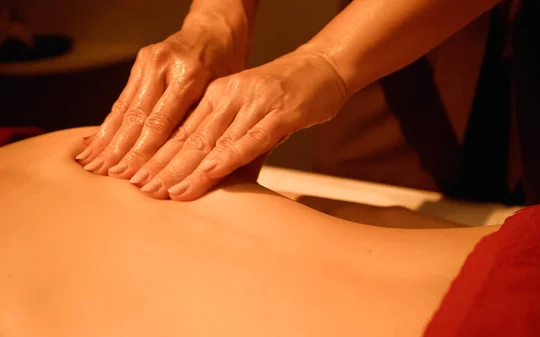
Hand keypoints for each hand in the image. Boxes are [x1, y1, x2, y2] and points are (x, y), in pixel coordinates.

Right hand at [75, 17, 246, 176]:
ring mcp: (148, 63)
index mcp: (190, 75)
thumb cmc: (227, 68)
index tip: (133, 178)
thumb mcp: (224, 96)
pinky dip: (108, 124)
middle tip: (106, 177)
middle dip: (120, 151)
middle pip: (137, 117)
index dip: (145, 152)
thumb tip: (197, 169)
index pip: (161, 122)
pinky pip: (122, 99)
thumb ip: (206, 127)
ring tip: (92, 165)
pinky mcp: (139, 64)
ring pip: (124, 109)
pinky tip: (95, 143)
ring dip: (107, 140)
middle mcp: (164, 67)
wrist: (215, 31)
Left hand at [130, 50, 347, 199]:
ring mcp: (253, 103)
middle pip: (190, 136)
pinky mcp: (279, 113)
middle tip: (142, 189)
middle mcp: (230, 96)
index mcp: (219, 95)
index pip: (182, 130)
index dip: (159, 155)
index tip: (139, 178)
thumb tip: (218, 182)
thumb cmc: (288, 95)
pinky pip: (247, 140)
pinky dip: (225, 159)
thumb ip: (235, 147)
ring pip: (213, 140)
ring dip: (186, 167)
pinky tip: (206, 175)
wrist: (325, 67)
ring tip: (165, 190)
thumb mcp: (253, 117)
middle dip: (163, 165)